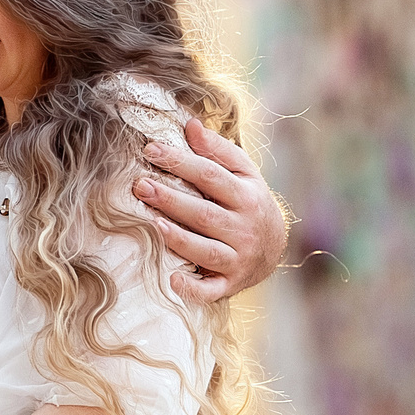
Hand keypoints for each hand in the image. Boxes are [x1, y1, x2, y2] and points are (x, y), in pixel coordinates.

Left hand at [135, 117, 290, 302]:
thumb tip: (190, 124)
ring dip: (178, 238)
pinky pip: (210, 290)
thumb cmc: (249, 201)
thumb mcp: (244, 173)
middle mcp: (244, 228)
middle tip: (140, 186)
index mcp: (247, 196)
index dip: (180, 162)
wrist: (274, 247)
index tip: (151, 150)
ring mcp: (237, 258)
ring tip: (151, 223)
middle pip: (204, 213)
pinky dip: (191, 288)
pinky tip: (171, 279)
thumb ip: (217, 149)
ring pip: (205, 250)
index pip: (211, 176)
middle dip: (171, 200)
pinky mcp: (229, 284)